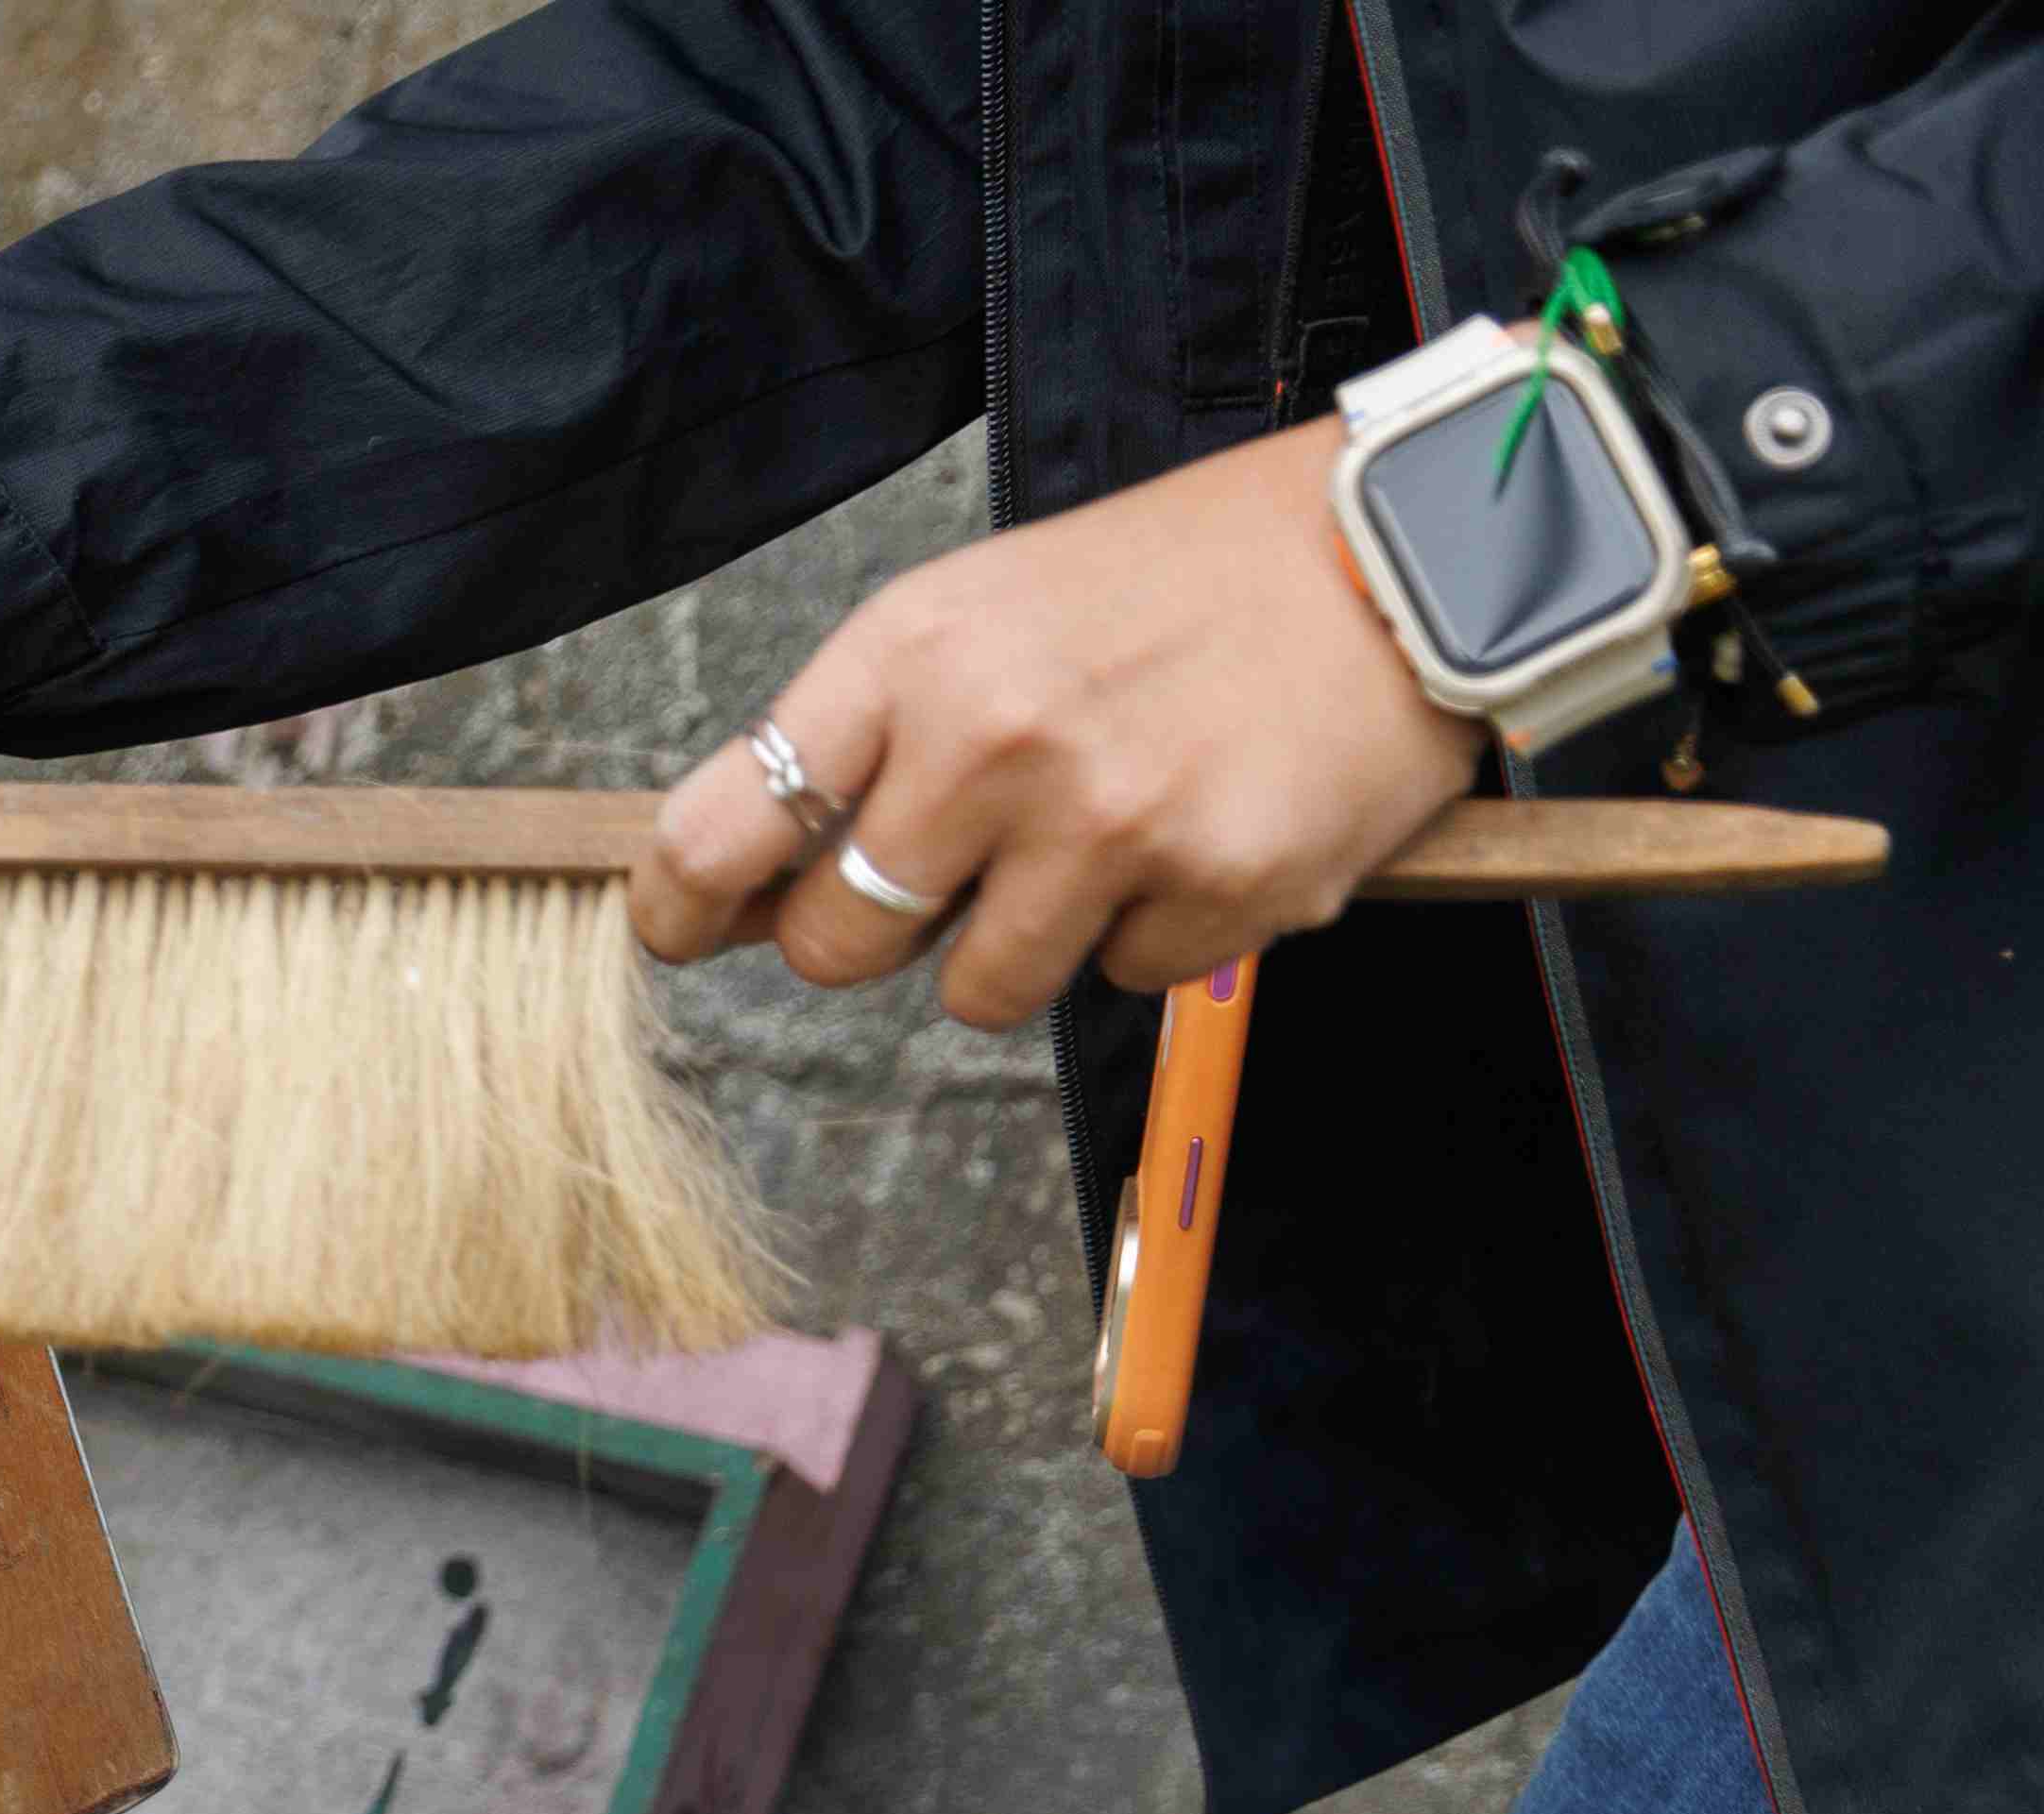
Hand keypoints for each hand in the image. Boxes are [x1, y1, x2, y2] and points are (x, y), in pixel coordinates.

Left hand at [632, 423, 1484, 1023]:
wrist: (1406, 543)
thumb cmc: (1177, 582)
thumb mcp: (986, 611)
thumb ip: (862, 741)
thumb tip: (738, 891)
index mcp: (916, 653)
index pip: (722, 826)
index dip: (684, 903)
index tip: (686, 927)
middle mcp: (996, 737)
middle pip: (833, 946)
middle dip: (871, 932)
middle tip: (955, 868)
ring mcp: (1112, 821)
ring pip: (976, 993)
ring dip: (1021, 942)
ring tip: (1101, 832)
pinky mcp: (1222, 886)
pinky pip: (1123, 981)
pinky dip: (1154, 930)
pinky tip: (1203, 827)